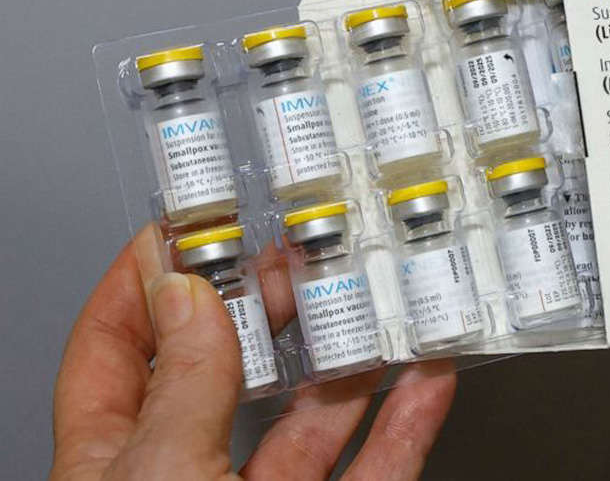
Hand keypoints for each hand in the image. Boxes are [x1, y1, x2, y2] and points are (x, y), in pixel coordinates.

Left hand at [50, 224, 455, 479]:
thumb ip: (181, 392)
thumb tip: (192, 298)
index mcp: (109, 469)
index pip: (112, 352)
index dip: (141, 285)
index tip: (184, 229)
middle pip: (221, 375)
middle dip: (261, 312)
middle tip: (300, 258)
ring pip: (307, 424)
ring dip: (350, 365)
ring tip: (376, 306)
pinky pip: (371, 475)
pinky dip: (403, 427)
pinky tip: (425, 382)